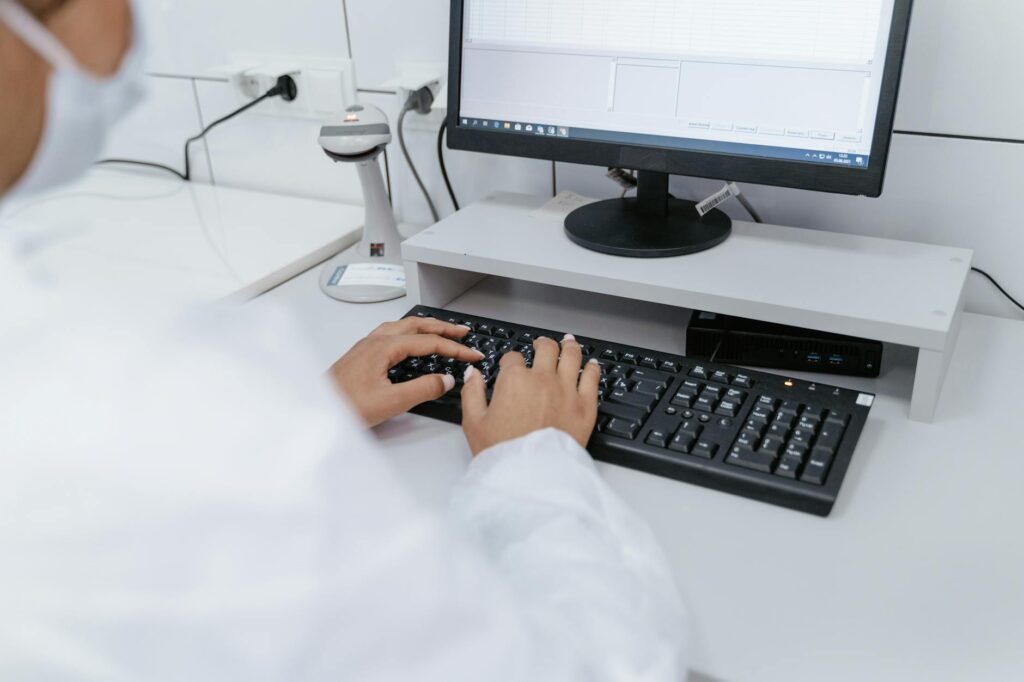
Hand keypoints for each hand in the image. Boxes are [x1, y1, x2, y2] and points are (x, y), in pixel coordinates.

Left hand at [329, 317, 483, 426]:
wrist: (316, 410)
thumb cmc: (344, 406)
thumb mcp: (391, 402)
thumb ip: (422, 389)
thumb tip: (445, 380)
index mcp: (384, 347)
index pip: (429, 341)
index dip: (454, 348)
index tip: (472, 354)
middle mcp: (375, 341)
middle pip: (416, 325)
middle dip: (443, 327)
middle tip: (463, 332)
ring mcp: (366, 346)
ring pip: (403, 326)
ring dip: (425, 327)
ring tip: (441, 331)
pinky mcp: (361, 354)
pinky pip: (391, 333)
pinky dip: (409, 332)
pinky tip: (410, 341)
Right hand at [460, 334, 600, 455]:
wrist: (530, 477)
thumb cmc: (502, 453)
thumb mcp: (474, 423)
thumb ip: (472, 393)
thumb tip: (472, 374)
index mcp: (514, 380)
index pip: (513, 357)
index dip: (510, 360)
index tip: (510, 366)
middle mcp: (542, 379)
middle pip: (546, 348)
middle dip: (542, 343)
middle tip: (542, 344)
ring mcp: (567, 391)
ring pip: (572, 356)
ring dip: (569, 346)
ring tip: (568, 342)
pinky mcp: (585, 406)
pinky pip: (592, 378)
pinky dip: (592, 368)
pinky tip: (591, 365)